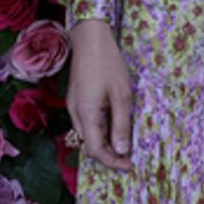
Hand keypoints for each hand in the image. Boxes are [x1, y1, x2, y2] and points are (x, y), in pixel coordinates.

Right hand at [66, 17, 134, 171]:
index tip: (129, 166)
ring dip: (104, 144)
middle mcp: (75, 113)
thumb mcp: (121, 95)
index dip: (112, 161)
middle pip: (89, 145)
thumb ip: (121, 125)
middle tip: (129, 158)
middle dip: (108, 155)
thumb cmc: (107, 63)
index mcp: (86, 114)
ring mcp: (74, 106)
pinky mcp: (77, 99)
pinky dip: (100, 131)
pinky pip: (86, 123)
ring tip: (124, 145)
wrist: (90, 38)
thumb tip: (122, 151)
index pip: (96, 150)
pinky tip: (114, 128)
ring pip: (87, 135)